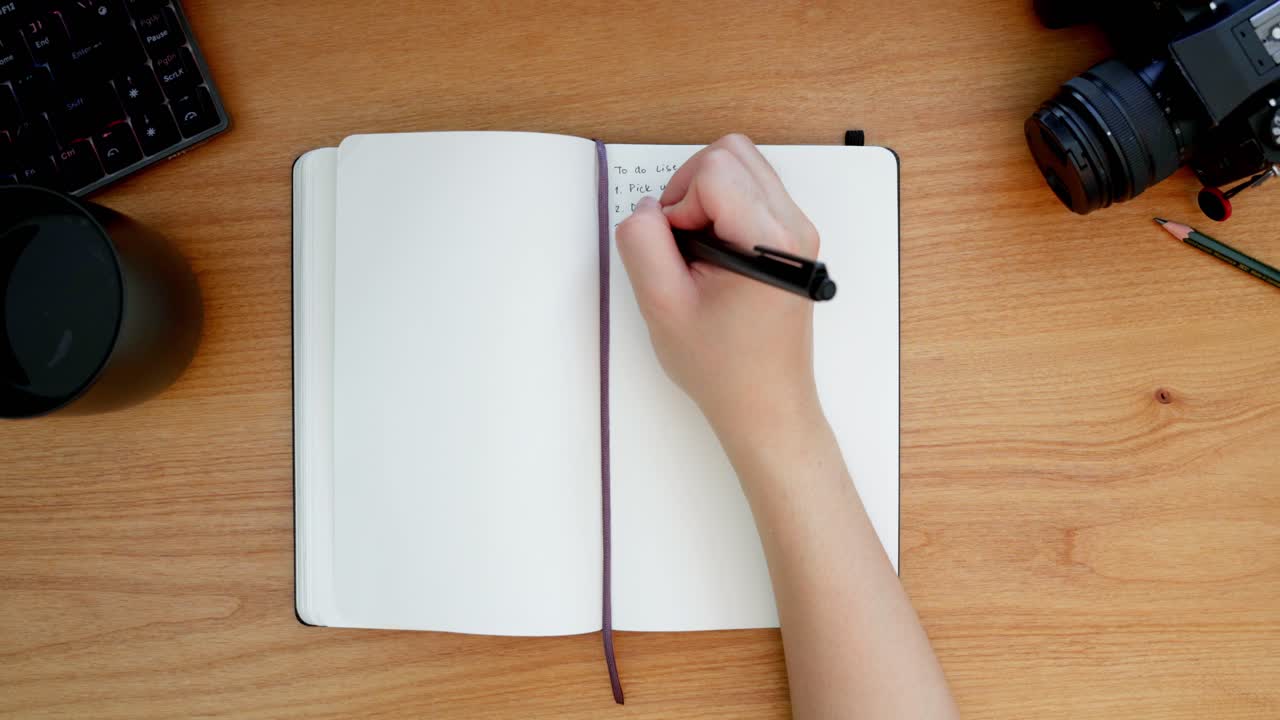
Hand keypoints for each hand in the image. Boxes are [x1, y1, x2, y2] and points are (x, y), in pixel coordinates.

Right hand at [615, 134, 822, 435]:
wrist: (766, 404)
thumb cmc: (722, 367)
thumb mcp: (662, 307)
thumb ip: (643, 244)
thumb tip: (648, 208)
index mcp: (770, 240)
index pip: (714, 170)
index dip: (679, 203)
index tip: (677, 250)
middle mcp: (794, 226)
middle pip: (731, 153)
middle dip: (691, 189)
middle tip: (682, 244)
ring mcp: (798, 230)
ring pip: (742, 165)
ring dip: (706, 195)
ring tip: (696, 250)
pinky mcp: (792, 238)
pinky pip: (751, 190)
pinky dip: (721, 207)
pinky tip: (712, 254)